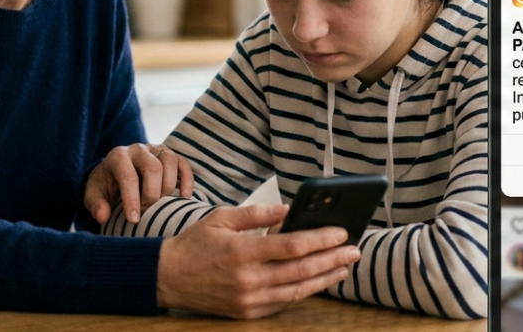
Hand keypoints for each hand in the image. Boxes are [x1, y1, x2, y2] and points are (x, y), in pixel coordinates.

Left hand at [84, 144, 193, 223]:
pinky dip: (187, 180)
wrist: (116, 172)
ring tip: (160, 203)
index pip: (127, 176)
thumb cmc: (106, 185)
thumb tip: (103, 216)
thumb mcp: (94, 194)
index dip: (131, 199)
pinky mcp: (170, 156)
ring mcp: (156, 150)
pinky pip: (183, 163)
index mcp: (118, 156)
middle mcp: (138, 149)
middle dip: (151, 194)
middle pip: (152, 168)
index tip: (134, 220)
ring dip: (168, 186)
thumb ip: (96, 205)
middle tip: (146, 210)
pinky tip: (184, 196)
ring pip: (170, 161)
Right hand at [156, 204, 360, 318]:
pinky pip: (284, 302)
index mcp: (242, 251)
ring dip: (325, 278)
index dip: (320, 239)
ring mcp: (249, 299)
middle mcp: (248, 279)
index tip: (341, 232)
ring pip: (297, 289)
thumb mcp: (221, 218)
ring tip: (344, 267)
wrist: (168, 277)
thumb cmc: (194, 244)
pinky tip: (319, 281)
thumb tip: (287, 210)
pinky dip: (304, 291)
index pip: (292, 246)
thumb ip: (256, 213)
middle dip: (332, 259)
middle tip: (354, 250)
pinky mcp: (248, 312)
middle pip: (301, 270)